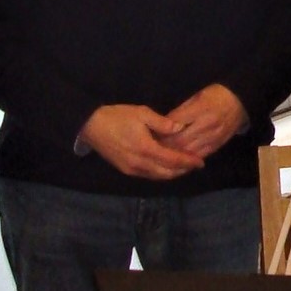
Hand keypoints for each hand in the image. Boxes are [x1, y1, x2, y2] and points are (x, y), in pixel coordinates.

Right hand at [78, 104, 205, 179]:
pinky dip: (160, 173)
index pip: (172, 160)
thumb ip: (162, 123)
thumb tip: (180, 128)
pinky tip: (167, 166)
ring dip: (172, 173)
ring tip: (185, 166)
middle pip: (166, 173)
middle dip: (183, 170)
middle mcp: (139, 163)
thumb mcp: (142, 113)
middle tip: (196, 165)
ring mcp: (131, 169)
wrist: (90, 125)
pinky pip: (148, 175)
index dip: (188, 162)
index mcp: (145, 148)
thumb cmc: (117, 116)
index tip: (200, 162)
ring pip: (157, 177)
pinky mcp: (125, 170)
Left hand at [159, 83, 246, 158]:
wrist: (240, 102)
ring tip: (161, 157)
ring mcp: (213, 137)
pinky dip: (187, 160)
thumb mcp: (196, 96)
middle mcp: (206, 125)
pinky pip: (199, 156)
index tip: (149, 135)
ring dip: (174, 156)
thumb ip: (180, 111)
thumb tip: (164, 125)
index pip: (174, 124)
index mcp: (200, 109)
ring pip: (188, 152)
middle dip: (164, 146)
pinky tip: (178, 162)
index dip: (160, 131)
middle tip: (151, 149)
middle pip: (179, 141)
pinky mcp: (217, 145)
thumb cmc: (216, 95)